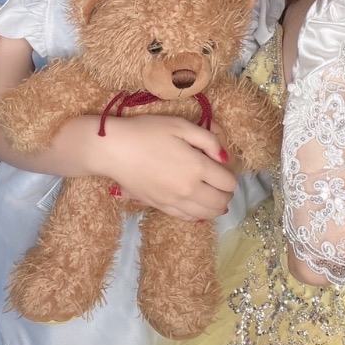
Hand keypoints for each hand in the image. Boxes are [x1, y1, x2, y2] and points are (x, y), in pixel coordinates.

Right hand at [94, 115, 236, 220]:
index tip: (223, 167)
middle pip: (221, 202)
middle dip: (227, 193)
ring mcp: (174, 202)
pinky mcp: (161, 207)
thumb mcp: (181, 125)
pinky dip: (198, 214)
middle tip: (220, 181)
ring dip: (216, 207)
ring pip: (207, 214)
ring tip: (212, 194)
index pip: (229, 182)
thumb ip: (209, 141)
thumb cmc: (147, 132)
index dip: (231, 175)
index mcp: (197, 167)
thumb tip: (224, 158)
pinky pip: (188, 218)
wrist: (114, 149)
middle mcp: (189, 189)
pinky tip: (196, 205)